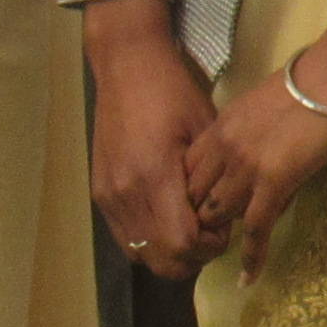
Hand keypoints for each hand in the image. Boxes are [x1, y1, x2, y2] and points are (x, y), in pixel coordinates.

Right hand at [86, 3, 221, 278]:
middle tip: (209, 233)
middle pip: (161, 260)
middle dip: (191, 257)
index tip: (223, 229)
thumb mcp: (206, 131)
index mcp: (155, 174)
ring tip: (187, 226)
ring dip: (168, 252)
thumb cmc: (174, 92)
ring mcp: (108, 194)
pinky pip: (124, 237)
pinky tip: (165, 217)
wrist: (127, 66)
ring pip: (140, 254)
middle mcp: (126, 192)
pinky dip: (148, 239)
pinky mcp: (99, 192)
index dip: (208, 248)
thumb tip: (227, 218)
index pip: (182, 243)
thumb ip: (214, 180)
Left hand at [184, 62, 326, 272]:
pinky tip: (249, 277)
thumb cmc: (313, 81)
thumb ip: (250, 133)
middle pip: (195, 195)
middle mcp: (224, 147)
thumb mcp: (265, 106)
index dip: (189, 196)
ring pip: (219, 213)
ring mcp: (247, 165)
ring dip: (221, 238)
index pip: (188, 171)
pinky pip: (256, 228)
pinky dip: (252, 256)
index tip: (198, 215)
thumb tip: (258, 158)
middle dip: (197, 221)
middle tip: (207, 244)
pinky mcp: (274, 180)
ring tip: (224, 260)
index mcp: (221, 125)